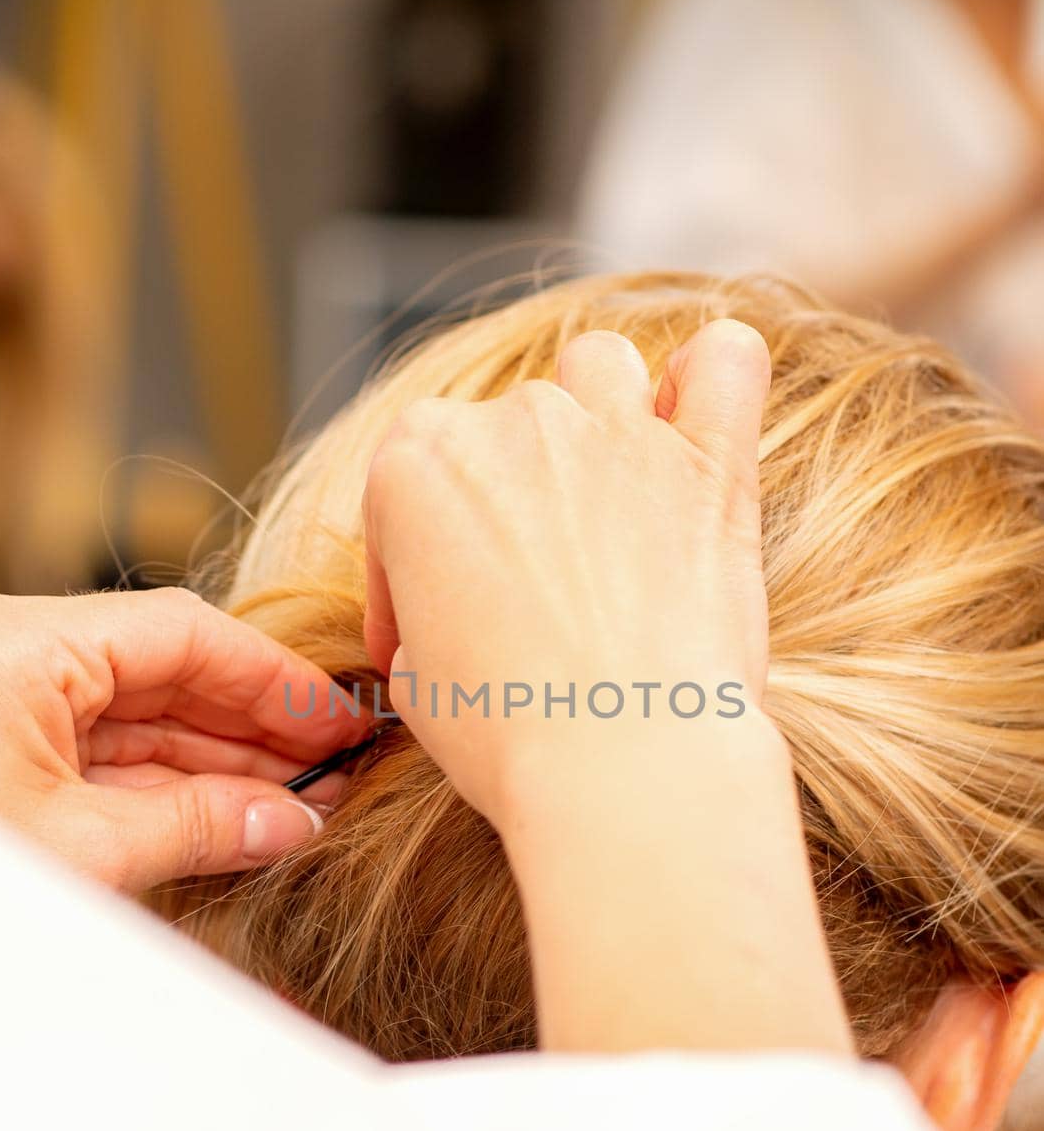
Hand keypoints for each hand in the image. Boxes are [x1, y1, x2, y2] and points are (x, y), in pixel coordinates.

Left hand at [0, 588, 369, 889]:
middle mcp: (20, 666)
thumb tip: (290, 823)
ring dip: (221, 766)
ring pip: (141, 725)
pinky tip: (231, 822)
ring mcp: (11, 716)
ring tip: (298, 809)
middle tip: (335, 777)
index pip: (185, 634)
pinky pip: (106, 766)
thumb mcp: (77, 848)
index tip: (341, 722)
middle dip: (256, 729)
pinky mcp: (4, 766)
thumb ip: (194, 827)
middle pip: (170, 676)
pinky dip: (170, 794)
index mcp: (27, 648)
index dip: (274, 678)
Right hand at [364, 320, 772, 827]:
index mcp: (417, 464)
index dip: (413, 573)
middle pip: (504, 431)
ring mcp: (619, 432)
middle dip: (509, 505)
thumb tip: (449, 613)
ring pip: (600, 370)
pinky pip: (727, 362)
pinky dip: (716, 377)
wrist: (625, 767)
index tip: (432, 628)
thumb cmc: (512, 732)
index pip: (403, 493)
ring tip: (606, 490)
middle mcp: (515, 424)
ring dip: (596, 415)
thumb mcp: (415, 676)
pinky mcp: (713, 463)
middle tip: (524, 595)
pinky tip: (701, 416)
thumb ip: (423, 609)